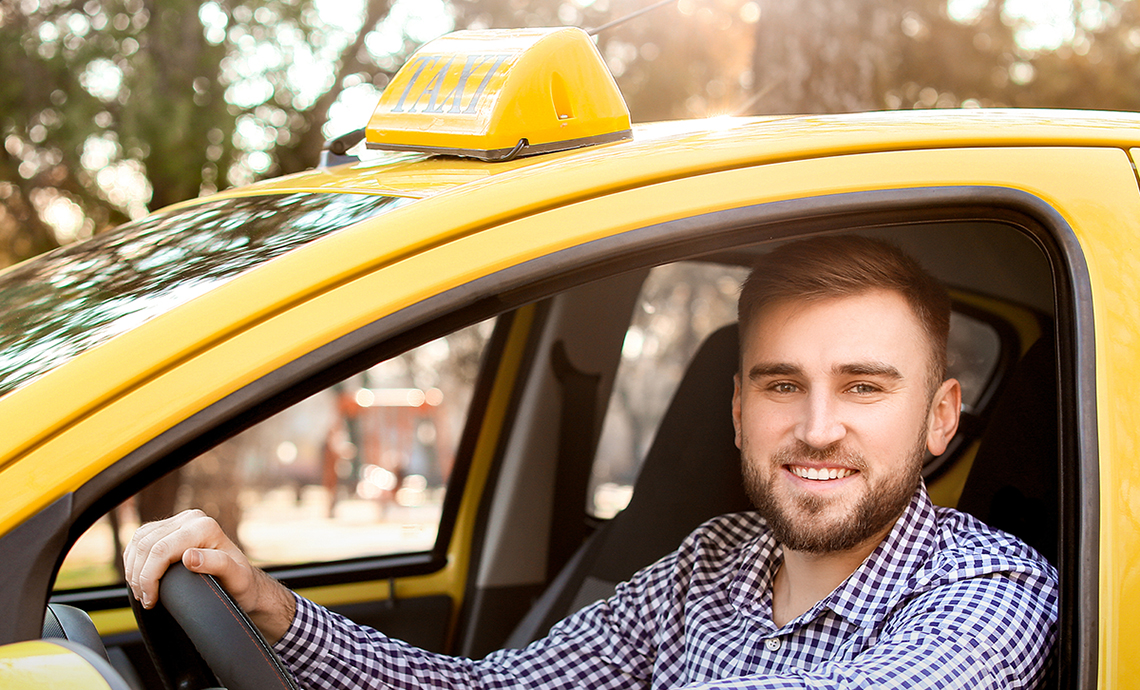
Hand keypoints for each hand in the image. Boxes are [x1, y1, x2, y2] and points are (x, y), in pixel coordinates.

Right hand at [123, 509, 295, 640]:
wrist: (243, 581)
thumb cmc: (241, 582)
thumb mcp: (235, 578)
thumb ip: (217, 564)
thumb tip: (189, 557)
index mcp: (205, 527)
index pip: (160, 550)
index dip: (148, 577)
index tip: (151, 600)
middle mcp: (192, 518)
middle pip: (146, 544)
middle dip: (139, 576)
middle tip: (145, 599)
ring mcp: (180, 521)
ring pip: (139, 540)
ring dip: (133, 568)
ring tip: (142, 592)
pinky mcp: (170, 527)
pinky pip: (140, 539)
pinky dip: (134, 559)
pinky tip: (139, 576)